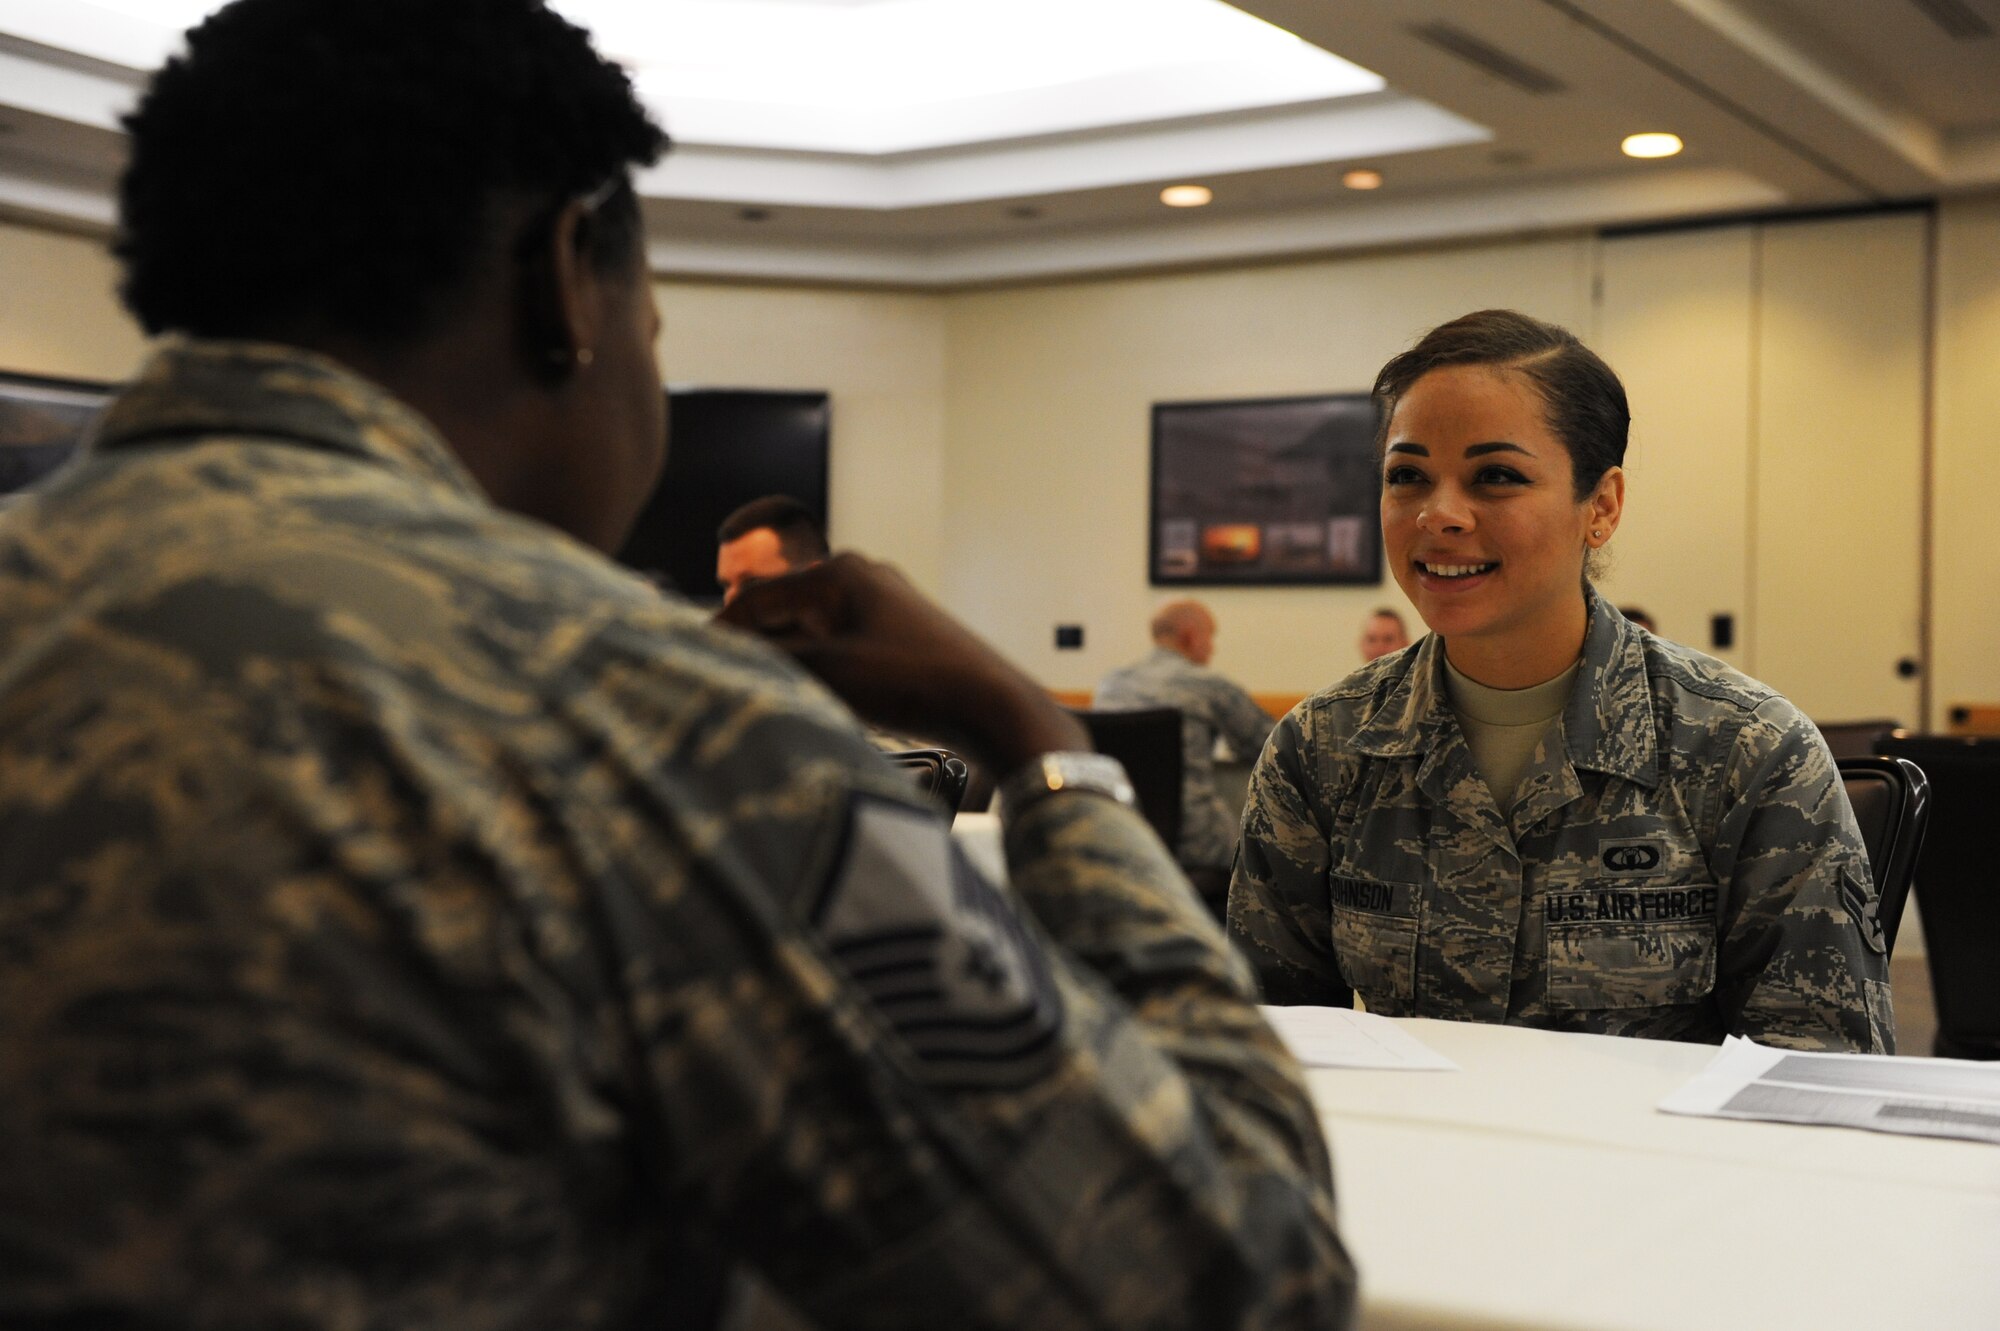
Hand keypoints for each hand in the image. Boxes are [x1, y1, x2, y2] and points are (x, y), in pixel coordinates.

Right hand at [716, 553, 1086, 773]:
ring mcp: (885, 602)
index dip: (721, 633)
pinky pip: (842, 644)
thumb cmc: (912, 683)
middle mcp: (860, 576)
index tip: (692, 659)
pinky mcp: (902, 633)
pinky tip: (816, 697)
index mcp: (837, 573)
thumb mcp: (829, 673)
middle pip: (785, 611)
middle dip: (756, 646)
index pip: (756, 599)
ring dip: (790, 661)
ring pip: (814, 630)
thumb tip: (728, 655)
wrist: (991, 708)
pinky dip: (822, 667)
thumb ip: (773, 659)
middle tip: (726, 683)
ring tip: (767, 695)